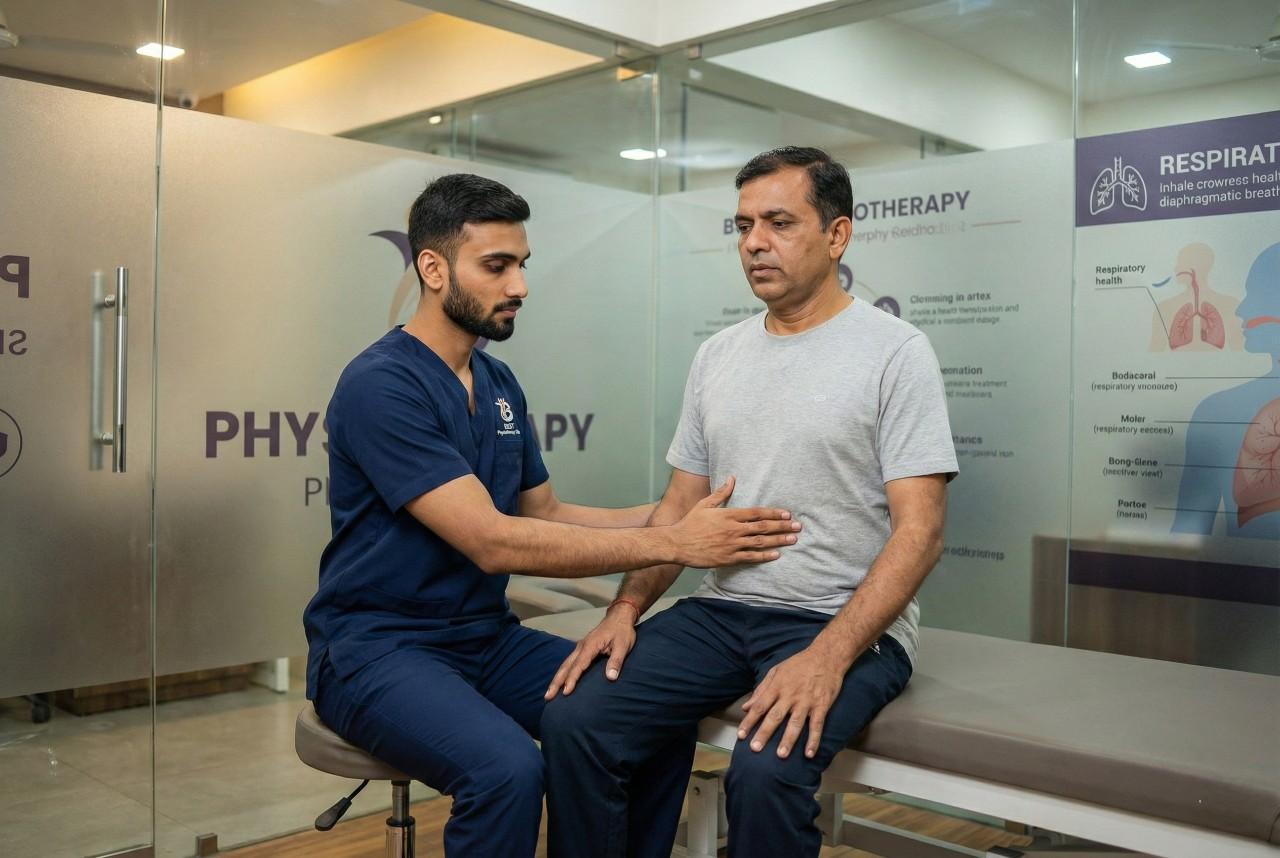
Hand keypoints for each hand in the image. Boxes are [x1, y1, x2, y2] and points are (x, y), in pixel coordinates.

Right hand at [544, 603, 637, 698]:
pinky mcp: (582, 648)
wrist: (619, 616)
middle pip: (566, 666)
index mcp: (590, 646)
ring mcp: (580, 647)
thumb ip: (616, 661)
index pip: (578, 665)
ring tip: (549, 693)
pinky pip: (569, 662)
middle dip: (556, 682)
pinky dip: (563, 672)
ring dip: (557, 678)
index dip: (572, 679)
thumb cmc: (622, 631)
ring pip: (565, 664)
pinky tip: (560, 680)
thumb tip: (610, 678)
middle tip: (547, 697)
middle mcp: (581, 647)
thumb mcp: (623, 645)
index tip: (566, 692)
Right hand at [669, 476, 799, 567]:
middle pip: (763, 527)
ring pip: (760, 542)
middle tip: (798, 527)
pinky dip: (764, 556)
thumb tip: (732, 478)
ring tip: (793, 539)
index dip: (773, 513)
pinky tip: (776, 555)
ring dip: (778, 541)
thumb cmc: (690, 523)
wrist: (677, 544)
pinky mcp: (728, 558)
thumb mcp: (705, 504)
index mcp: (729, 515)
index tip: (787, 514)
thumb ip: (722, 492)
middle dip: (782, 526)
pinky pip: (750, 557)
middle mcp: (733, 529)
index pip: (757, 513)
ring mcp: (732, 545)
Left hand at [737, 646, 843, 759]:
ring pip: (795, 723)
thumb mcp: (776, 671)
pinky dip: (813, 740)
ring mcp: (806, 701)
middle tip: (755, 748)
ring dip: (788, 740)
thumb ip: (761, 690)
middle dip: (764, 733)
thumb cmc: (799, 664)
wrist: (826, 656)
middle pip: (775, 716)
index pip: (760, 706)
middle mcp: (790, 695)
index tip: (741, 735)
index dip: (749, 721)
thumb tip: (746, 707)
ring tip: (781, 755)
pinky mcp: (821, 705)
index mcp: (777, 686)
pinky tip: (808, 753)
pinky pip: (817, 725)